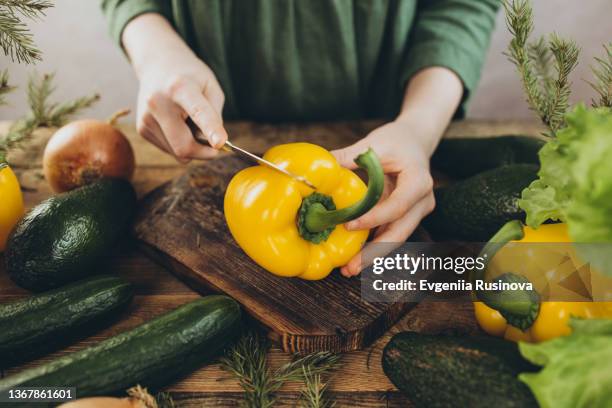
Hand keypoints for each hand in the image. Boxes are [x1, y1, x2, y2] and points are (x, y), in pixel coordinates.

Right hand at [123, 14, 227, 162]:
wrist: (157, 64)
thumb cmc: (190, 77)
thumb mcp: (211, 87)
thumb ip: (215, 115)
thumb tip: (211, 145)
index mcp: (180, 87)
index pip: (198, 112)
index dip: (211, 129)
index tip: (221, 144)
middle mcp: (158, 102)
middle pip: (183, 146)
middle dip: (204, 153)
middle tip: (215, 146)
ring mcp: (146, 117)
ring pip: (177, 153)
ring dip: (190, 146)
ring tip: (188, 121)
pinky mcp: (142, 128)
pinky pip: (169, 150)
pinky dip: (178, 143)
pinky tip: (177, 123)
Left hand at [332, 119, 436, 276]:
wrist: (414, 141)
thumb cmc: (395, 140)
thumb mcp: (373, 143)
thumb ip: (349, 157)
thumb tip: (321, 167)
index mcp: (419, 181)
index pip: (397, 206)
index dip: (373, 219)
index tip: (348, 226)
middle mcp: (422, 201)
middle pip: (400, 232)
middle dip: (374, 252)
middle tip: (350, 267)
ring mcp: (417, 211)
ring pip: (395, 238)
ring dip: (372, 255)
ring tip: (348, 269)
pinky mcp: (407, 216)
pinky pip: (389, 234)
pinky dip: (373, 245)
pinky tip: (354, 258)